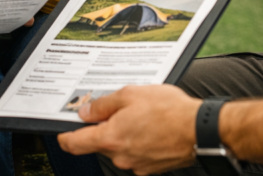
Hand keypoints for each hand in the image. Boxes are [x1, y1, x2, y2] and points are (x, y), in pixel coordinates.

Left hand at [58, 85, 200, 174]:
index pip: (75, 143)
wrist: (200, 130)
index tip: (62, 132)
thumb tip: (86, 111)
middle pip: (99, 143)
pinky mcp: (150, 168)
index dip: (65, 136)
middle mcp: (120, 156)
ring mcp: (136, 165)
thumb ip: (103, 104)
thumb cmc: (170, 111)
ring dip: (123, 133)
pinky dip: (138, 141)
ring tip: (142, 116)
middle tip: (117, 109)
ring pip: (119, 148)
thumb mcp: (130, 94)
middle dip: (104, 127)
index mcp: (110, 138)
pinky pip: (135, 153)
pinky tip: (151, 127)